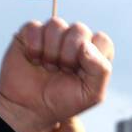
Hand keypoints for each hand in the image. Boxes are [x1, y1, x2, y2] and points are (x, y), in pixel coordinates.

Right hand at [0, 18, 114, 131]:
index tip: (81, 73)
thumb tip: (86, 45)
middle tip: (62, 71)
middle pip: (80, 29)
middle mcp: (75, 41)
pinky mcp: (31, 33)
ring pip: (57, 24)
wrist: (30, 108)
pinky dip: (34, 47)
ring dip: (51, 51)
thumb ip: (100, 70)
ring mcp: (53, 35)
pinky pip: (35, 27)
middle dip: (69, 55)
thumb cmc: (63, 102)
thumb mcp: (91, 94)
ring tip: (48, 67)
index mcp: (94, 54)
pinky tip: (34, 60)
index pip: (102, 40)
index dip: (92, 56)